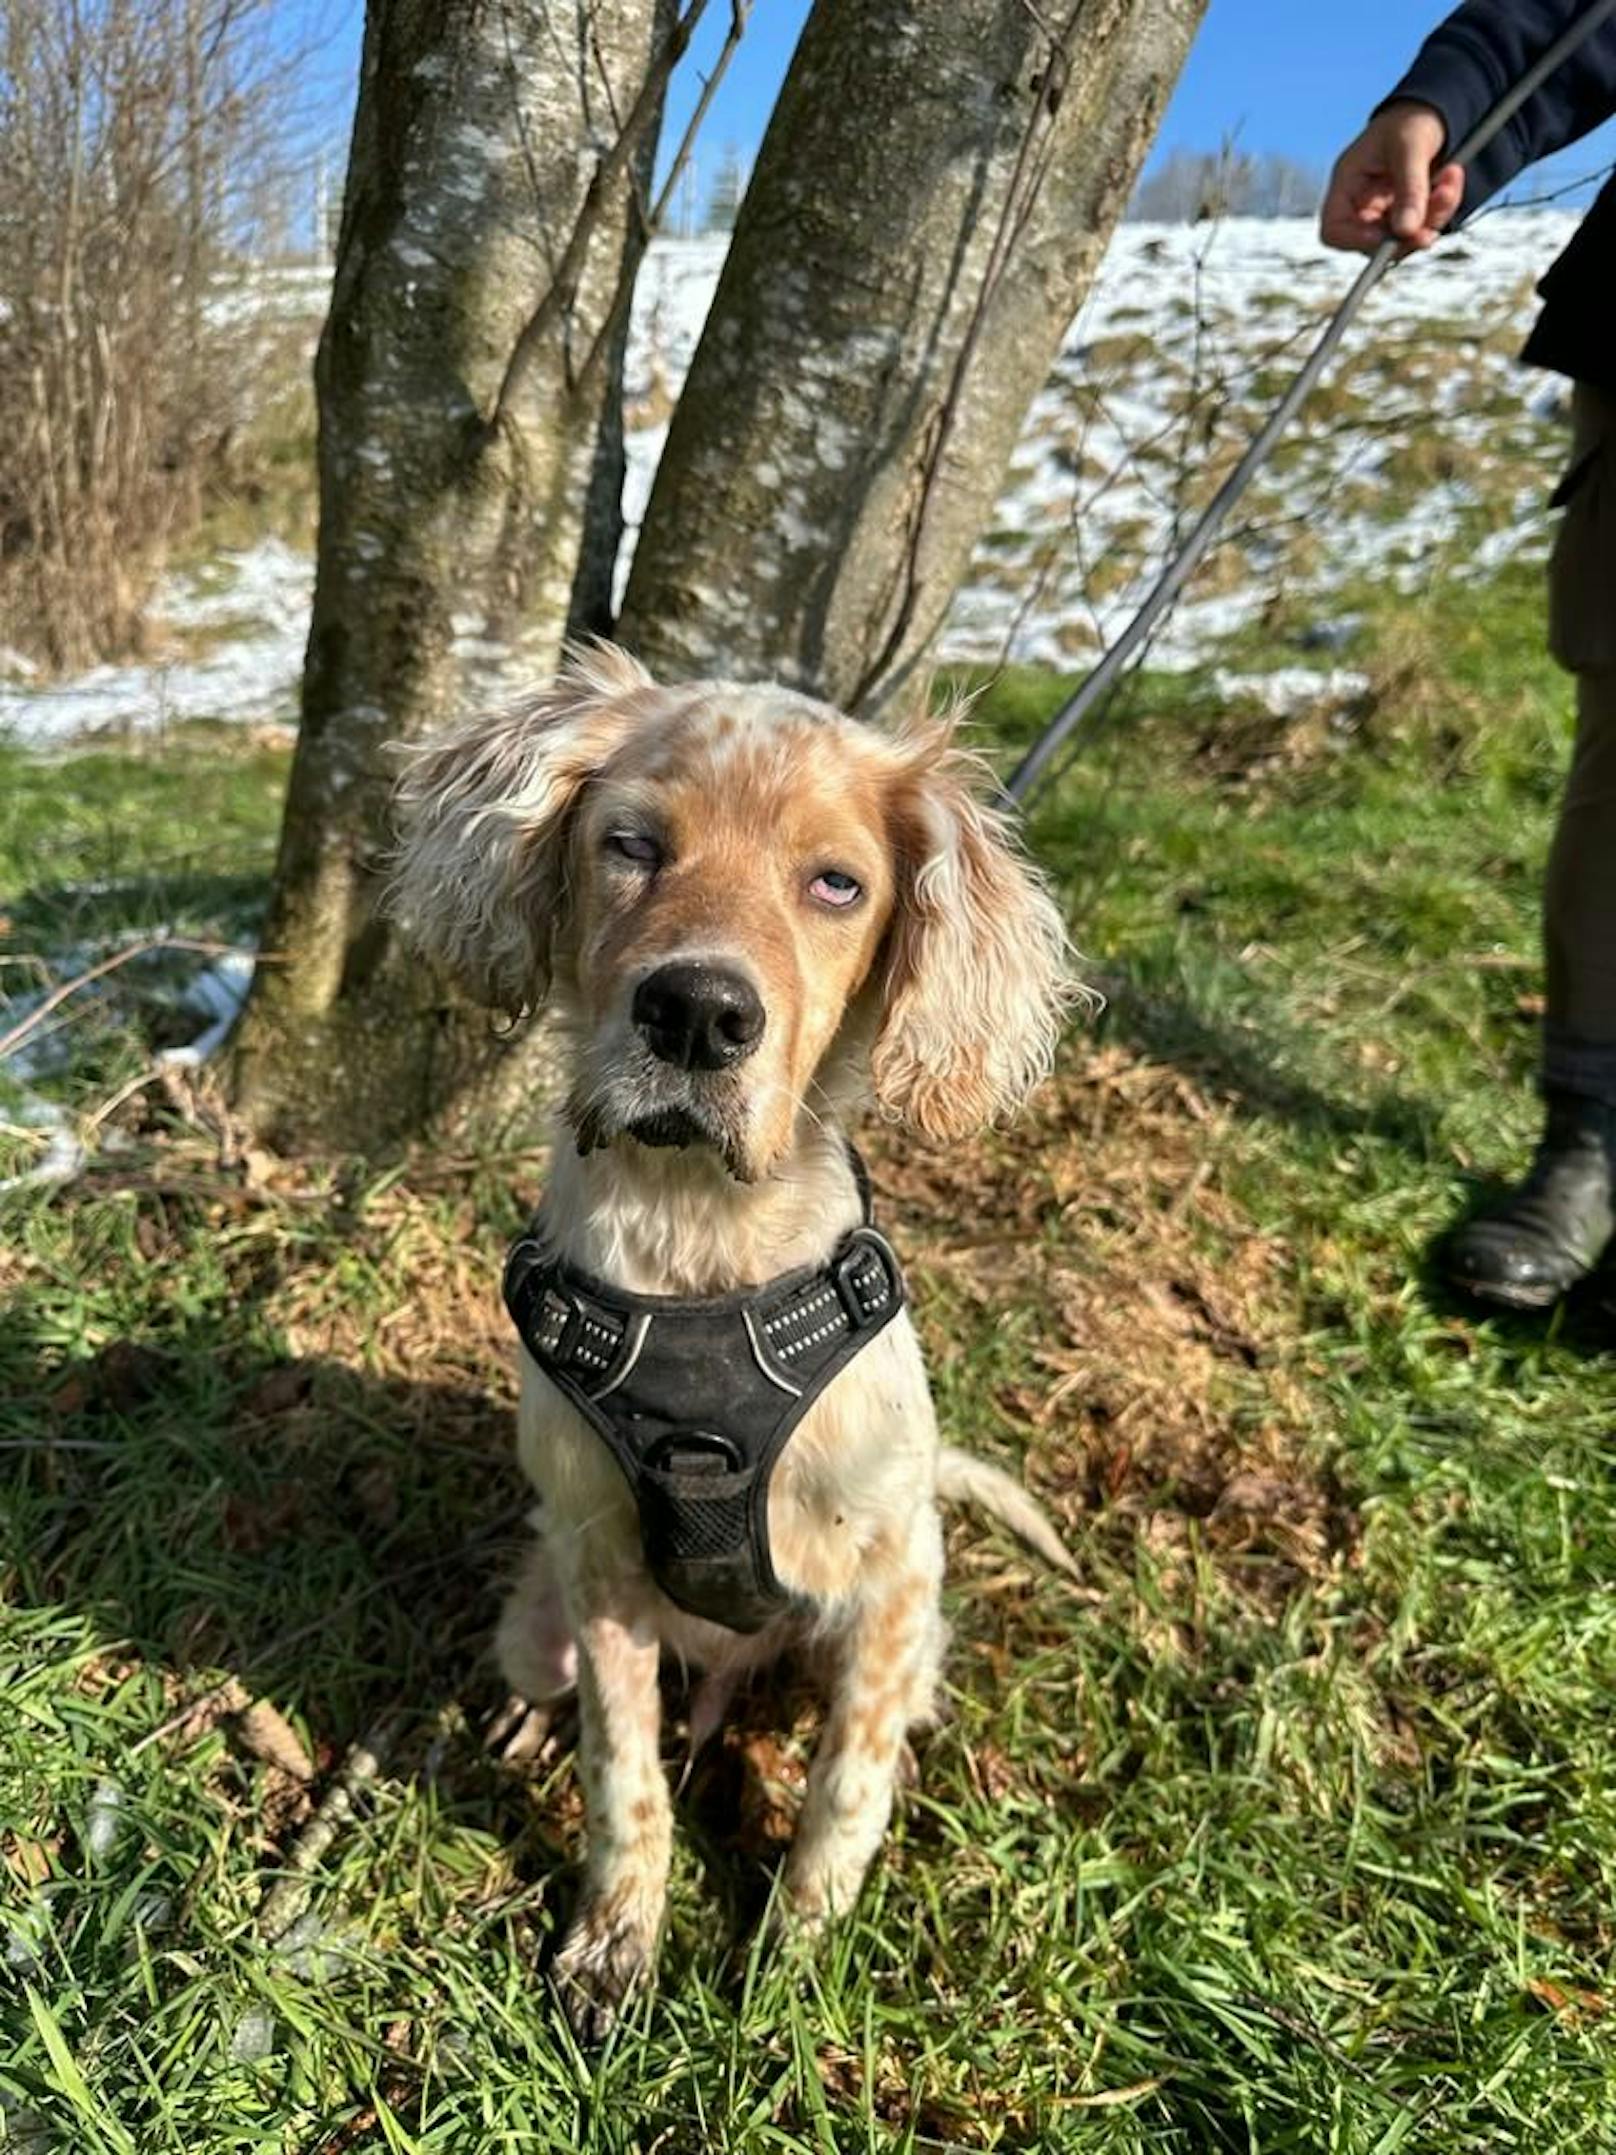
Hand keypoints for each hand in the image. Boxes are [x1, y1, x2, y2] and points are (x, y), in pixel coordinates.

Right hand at [1320, 101, 1464, 252]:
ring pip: (1404, 239)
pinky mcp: (1408, 215)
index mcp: (1348, 183)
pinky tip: (1451, 179)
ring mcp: (1385, 212)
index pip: (1334, 228)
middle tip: (1431, 226)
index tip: (1384, 236)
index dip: (1353, 240)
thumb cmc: (1410, 120)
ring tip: (1450, 179)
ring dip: (1432, 217)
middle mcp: (1362, 204)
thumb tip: (1406, 230)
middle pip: (1373, 242)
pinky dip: (1443, 208)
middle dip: (1407, 234)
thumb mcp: (1410, 147)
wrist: (1433, 113)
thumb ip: (1410, 189)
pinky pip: (1425, 227)